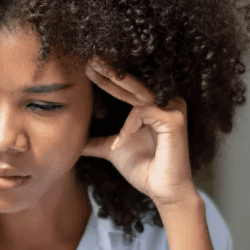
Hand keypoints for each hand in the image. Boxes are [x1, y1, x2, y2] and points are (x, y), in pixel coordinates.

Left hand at [82, 58, 197, 209]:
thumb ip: (96, 143)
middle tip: (89, 58)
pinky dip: (128, 127)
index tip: (86, 68)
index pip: (124, 90)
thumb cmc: (143, 170)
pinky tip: (119, 143)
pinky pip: (143, 112)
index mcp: (146, 110)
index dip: (106, 79)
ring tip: (93, 72)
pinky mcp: (175, 119)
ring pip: (138, 92)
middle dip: (109, 69)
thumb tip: (74, 143)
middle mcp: (160, 106)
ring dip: (113, 83)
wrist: (161, 191)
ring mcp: (170, 110)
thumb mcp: (113, 150)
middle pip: (132, 84)